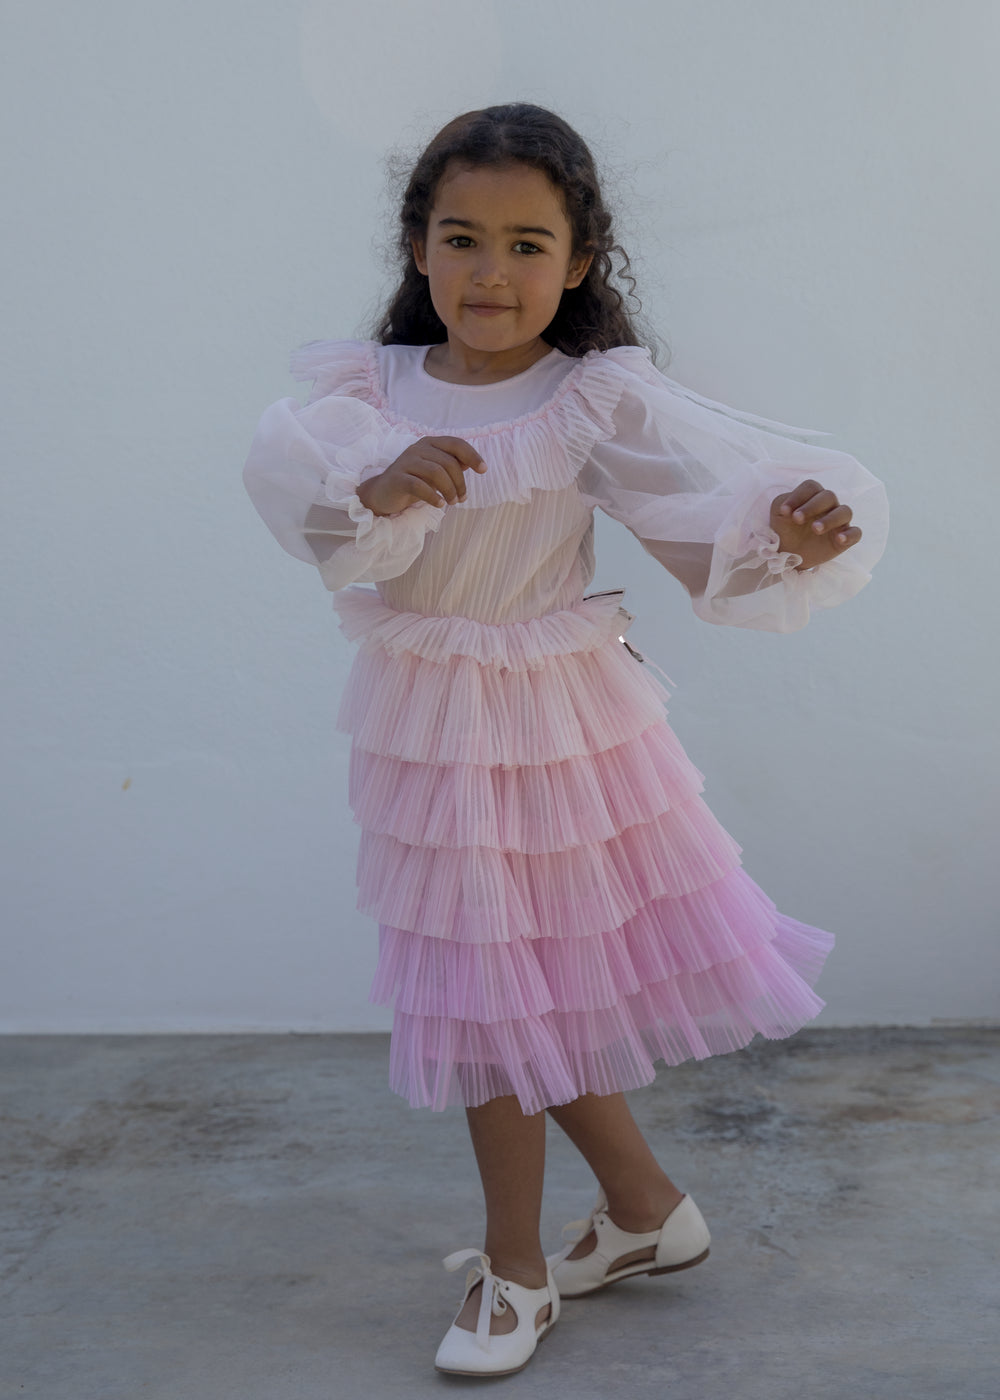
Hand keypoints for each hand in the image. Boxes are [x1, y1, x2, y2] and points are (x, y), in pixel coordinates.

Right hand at [357, 436, 485, 515]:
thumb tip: (474, 463)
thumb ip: (452, 464)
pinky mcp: (397, 478)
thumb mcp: (435, 471)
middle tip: (461, 499)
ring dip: (449, 490)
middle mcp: (417, 448)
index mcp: (430, 443)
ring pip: (436, 472)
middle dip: (460, 482)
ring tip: (452, 502)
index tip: (483, 470)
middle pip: (448, 462)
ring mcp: (406, 462)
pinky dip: (433, 496)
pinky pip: (419, 486)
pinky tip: (439, 505)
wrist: (383, 493)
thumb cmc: (414, 481)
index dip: (472, 455)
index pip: (456, 443)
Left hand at [770, 479, 862, 569]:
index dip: (798, 496)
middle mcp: (828, 506)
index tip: (784, 511)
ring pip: (844, 512)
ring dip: (830, 519)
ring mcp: (839, 522)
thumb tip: (788, 508)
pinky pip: (856, 533)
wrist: (788, 554)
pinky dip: (849, 535)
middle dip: (812, 506)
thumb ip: (782, 504)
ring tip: (816, 529)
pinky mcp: (844, 539)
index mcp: (812, 496)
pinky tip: (839, 539)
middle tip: (797, 519)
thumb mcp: (778, 514)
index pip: (811, 487)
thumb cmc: (785, 528)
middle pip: (829, 496)